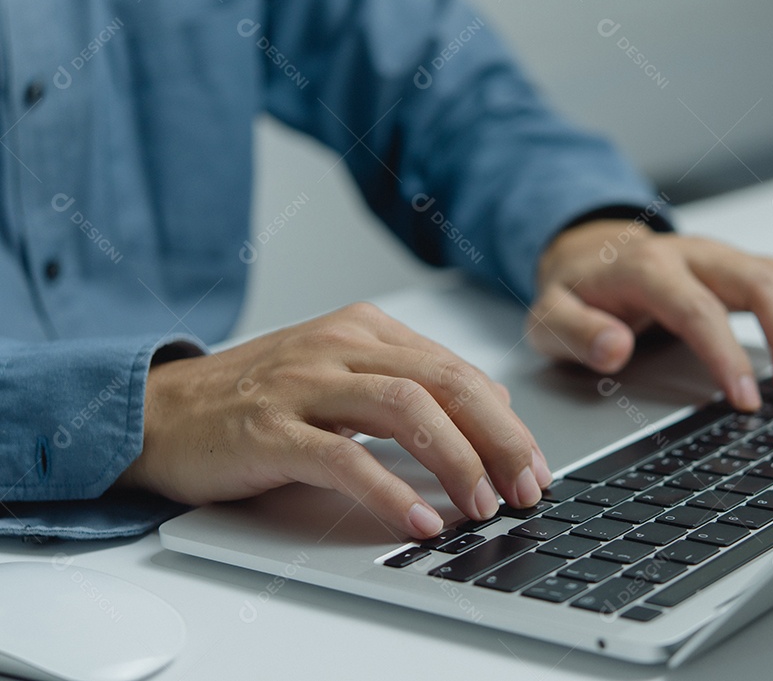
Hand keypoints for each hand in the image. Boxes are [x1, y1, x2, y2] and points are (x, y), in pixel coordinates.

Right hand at [116, 304, 551, 537]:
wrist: (163, 410)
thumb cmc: (258, 398)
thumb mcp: (341, 375)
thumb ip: (408, 384)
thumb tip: (489, 409)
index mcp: (365, 330)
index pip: (457, 371)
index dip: (505, 421)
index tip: (532, 464)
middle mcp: (340, 347)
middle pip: (445, 384)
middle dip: (499, 439)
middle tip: (527, 486)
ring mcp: (304, 385)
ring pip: (406, 410)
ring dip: (457, 460)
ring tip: (482, 504)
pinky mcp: (270, 429)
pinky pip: (343, 457)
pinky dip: (387, 490)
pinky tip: (416, 518)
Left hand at [529, 220, 772, 408]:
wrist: (589, 253)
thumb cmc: (575, 291)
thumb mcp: (549, 315)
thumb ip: (576, 332)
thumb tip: (616, 349)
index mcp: (647, 267)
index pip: (699, 308)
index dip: (728, 355)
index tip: (748, 401)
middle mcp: (695, 255)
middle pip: (761, 283)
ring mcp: (724, 258)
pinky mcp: (742, 268)